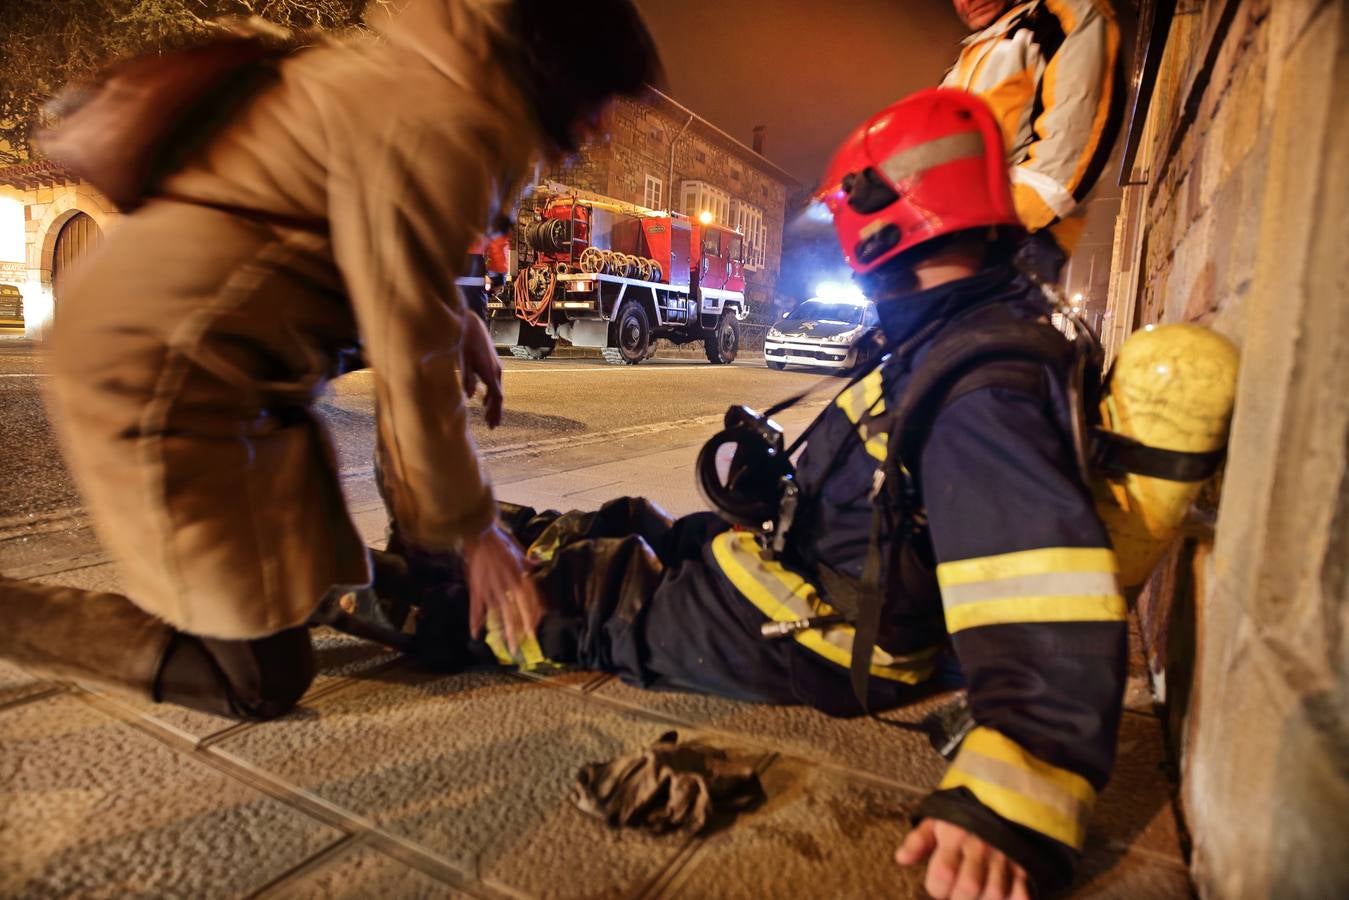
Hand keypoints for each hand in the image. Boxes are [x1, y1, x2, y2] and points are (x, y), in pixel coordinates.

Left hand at [459, 312, 503, 428]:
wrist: (471, 322)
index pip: (496, 398)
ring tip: (489, 417)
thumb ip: (466, 379)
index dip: (494, 412)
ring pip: (497, 389)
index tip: (491, 424)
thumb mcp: (462, 360)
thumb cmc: (464, 341)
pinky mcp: (492, 362)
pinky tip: (484, 399)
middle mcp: (496, 370)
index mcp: (490, 372)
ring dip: (493, 404)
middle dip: (496, 412)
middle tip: (493, 426)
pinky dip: (491, 394)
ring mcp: (496, 366)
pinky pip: (494, 382)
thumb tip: (469, 397)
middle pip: (499, 396)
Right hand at [463, 522, 541, 652]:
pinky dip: (475, 620)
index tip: (534, 629)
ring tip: (506, 647)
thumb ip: (528, 561)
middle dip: (519, 630)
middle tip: (523, 647)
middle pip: (516, 611)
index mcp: (519, 575)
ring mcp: (492, 587)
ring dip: (503, 631)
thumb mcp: (518, 550)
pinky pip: (477, 607)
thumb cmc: (500, 540)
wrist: (479, 532)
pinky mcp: (477, 586)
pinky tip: (475, 634)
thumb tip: (539, 563)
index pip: (530, 600)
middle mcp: (508, 584)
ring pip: (499, 613)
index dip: (532, 615)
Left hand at [897, 818, 1030, 899]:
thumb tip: (901, 859)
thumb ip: (918, 840)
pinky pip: (1022, 893)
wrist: (1004, 794)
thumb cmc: (964, 813)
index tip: (939, 885)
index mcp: (955, 836)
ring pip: (995, 893)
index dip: (936, 888)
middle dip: (959, 898)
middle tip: (957, 893)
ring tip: (977, 895)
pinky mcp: (1025, 862)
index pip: (942, 874)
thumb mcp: (937, 819)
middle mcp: (980, 847)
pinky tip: (1001, 896)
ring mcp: (1005, 856)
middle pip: (969, 887)